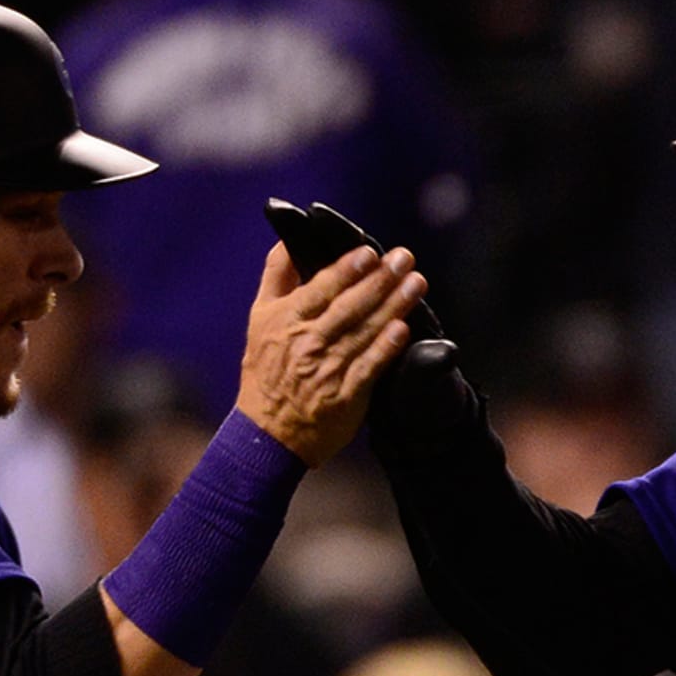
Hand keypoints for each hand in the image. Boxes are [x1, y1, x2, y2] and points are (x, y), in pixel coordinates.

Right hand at [237, 239, 425, 465]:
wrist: (268, 434)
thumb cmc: (266, 372)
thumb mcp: (260, 320)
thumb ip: (277, 278)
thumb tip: (289, 241)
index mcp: (286, 321)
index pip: (321, 289)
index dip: (347, 269)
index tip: (370, 252)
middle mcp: (306, 344)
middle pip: (349, 306)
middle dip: (380, 280)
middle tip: (405, 259)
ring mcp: (327, 370)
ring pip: (364, 332)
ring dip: (393, 306)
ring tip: (416, 284)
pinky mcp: (345, 396)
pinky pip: (369, 367)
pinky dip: (386, 348)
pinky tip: (403, 329)